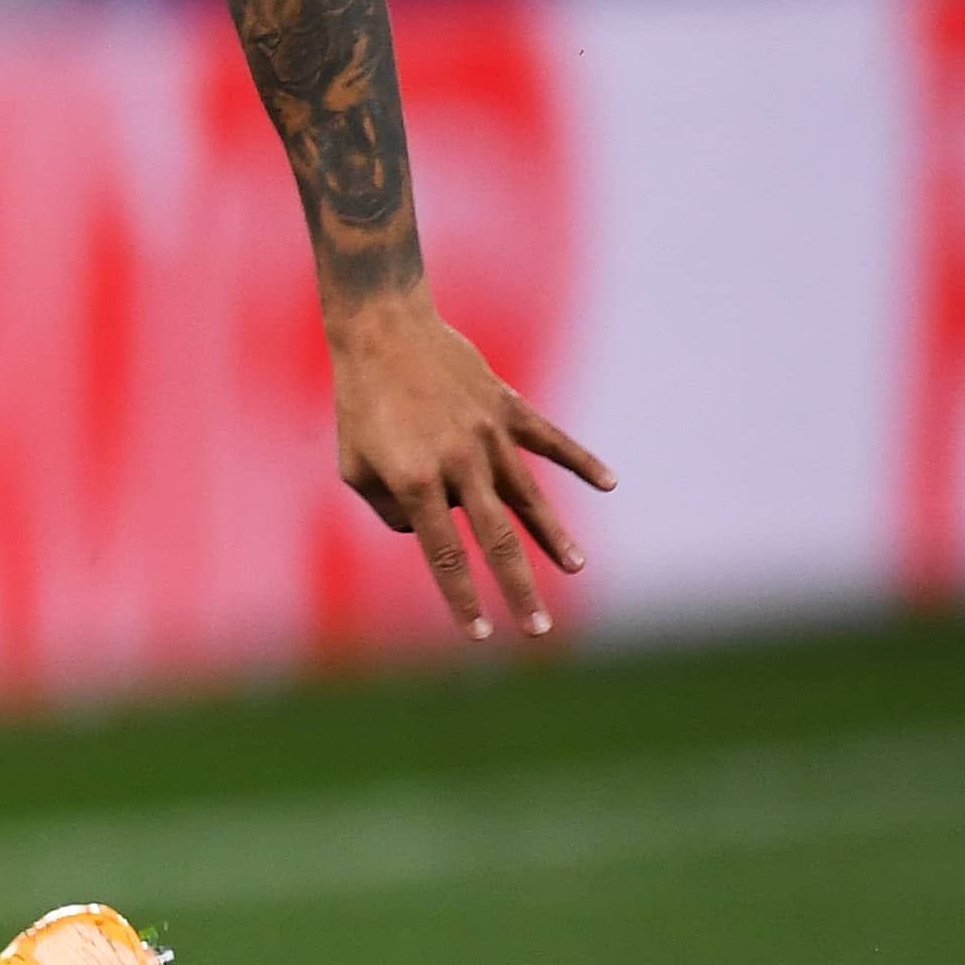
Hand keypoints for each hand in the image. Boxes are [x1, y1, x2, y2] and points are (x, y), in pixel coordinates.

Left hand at [328, 292, 615, 640]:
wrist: (382, 330)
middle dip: (518, 588)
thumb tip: (429, 533)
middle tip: (538, 630)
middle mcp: (458, 462)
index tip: (481, 634)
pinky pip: (549, 439)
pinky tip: (608, 483)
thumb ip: (390, 511)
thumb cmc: (360, 404)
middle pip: (496, 539)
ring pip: (530, 495)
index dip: (463, 598)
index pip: (443, 555)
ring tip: (575, 569)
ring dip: (553, 536)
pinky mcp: (506, 407)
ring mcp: (488, 434)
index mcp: (416, 482)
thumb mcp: (355, 467)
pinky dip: (580, 460)